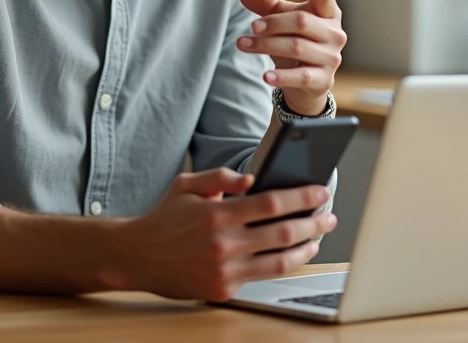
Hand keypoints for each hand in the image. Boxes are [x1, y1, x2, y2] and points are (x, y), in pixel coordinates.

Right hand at [114, 168, 336, 301]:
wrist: (137, 257)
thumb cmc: (164, 217)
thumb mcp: (187, 185)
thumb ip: (221, 176)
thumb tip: (253, 179)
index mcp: (216, 214)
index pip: (270, 204)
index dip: (301, 198)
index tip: (320, 192)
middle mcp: (222, 245)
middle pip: (282, 233)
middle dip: (313, 224)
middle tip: (330, 216)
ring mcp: (224, 271)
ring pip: (278, 262)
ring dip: (305, 250)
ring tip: (318, 238)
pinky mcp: (223, 290)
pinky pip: (261, 277)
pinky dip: (282, 265)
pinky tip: (293, 255)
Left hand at [238, 0, 346, 115]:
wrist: (307, 82)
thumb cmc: (296, 41)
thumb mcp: (282, 20)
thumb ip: (266, 5)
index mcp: (328, 13)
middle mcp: (335, 33)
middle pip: (302, 21)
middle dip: (273, 23)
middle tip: (252, 26)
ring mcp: (332, 58)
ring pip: (297, 47)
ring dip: (266, 45)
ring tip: (243, 44)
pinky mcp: (324, 80)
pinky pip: (301, 76)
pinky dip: (281, 76)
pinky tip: (265, 76)